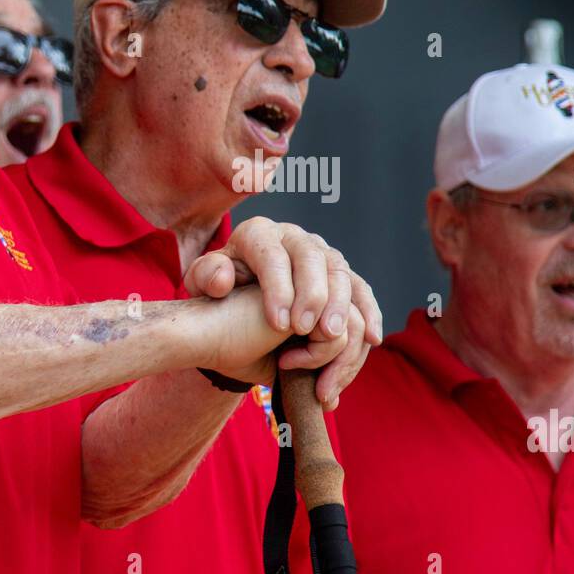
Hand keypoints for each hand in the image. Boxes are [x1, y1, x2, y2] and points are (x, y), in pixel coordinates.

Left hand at [185, 218, 381, 343]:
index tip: (278, 324)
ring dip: (342, 308)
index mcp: (259, 235)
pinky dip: (369, 315)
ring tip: (331, 337)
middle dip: (313, 295)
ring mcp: (323, 256)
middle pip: (314, 259)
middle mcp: (295, 239)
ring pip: (343, 275)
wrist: (240, 307)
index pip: (273, 254)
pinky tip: (370, 338)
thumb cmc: (220, 294)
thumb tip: (223, 279)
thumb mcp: (203, 285)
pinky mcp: (342, 278)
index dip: (278, 288)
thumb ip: (206, 278)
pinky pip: (362, 293)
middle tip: (307, 329)